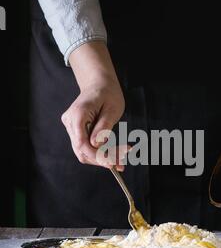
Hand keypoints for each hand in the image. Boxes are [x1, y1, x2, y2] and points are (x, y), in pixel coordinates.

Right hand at [61, 41, 127, 169]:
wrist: (98, 84)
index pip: (82, 143)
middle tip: (122, 162)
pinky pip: (87, 147)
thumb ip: (104, 127)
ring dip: (103, 158)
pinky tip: (116, 154)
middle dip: (103, 159)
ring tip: (122, 159)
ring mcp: (72, 128)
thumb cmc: (107, 92)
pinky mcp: (77, 131)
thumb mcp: (112, 109)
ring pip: (84, 152)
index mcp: (78, 114)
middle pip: (82, 150)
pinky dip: (101, 153)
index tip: (112, 163)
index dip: (96, 156)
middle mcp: (70, 122)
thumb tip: (96, 145)